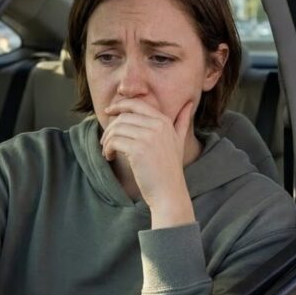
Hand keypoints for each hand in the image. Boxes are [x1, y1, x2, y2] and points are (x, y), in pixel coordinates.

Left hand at [100, 99, 195, 226]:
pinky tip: (109, 157)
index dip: (120, 105)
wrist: (169, 192)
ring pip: (117, 128)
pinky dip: (107, 149)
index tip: (108, 112)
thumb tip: (189, 103)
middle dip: (110, 128)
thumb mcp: (179, 141)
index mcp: (165, 121)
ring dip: (107, 139)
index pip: (137, 104)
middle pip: (124, 117)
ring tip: (107, 150)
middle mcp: (157, 126)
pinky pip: (114, 141)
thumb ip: (182, 121)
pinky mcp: (138, 150)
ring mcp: (148, 137)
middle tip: (106, 141)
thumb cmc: (170, 169)